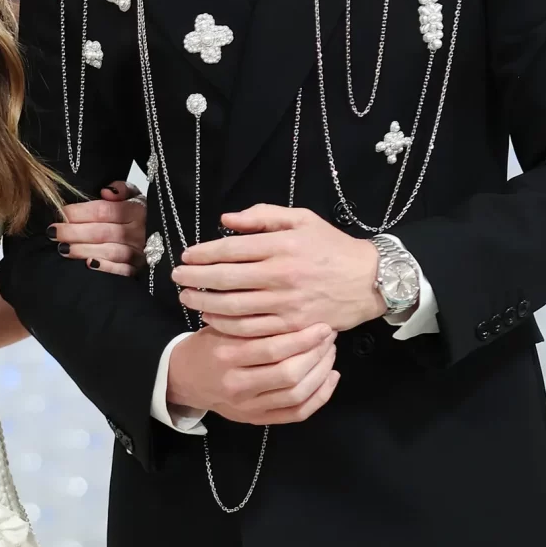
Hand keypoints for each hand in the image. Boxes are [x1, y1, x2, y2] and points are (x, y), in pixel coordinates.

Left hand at [54, 180, 146, 274]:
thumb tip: (106, 191)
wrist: (166, 237)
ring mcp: (140, 252)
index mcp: (136, 210)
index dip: (79, 213)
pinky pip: (123, 270)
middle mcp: (139, 231)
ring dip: (83, 250)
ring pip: (109, 251)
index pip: (103, 210)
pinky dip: (106, 268)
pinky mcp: (141, 269)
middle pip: (102, 231)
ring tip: (62, 249)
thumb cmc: (142, 215)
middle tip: (52, 233)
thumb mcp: (136, 196)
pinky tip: (88, 264)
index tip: (60, 214)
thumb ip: (122, 189)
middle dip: (74, 232)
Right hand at [166, 324, 339, 426]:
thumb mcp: (222, 326)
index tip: (322, 325)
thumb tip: (298, 309)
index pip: (273, 349)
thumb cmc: (209, 345)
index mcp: (226, 356)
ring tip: (330, 353)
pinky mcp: (257, 419)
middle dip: (316, 354)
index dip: (304, 338)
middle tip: (329, 337)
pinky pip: (296, 414)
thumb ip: (253, 321)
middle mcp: (237, 385)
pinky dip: (319, 397)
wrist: (186, 379)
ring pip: (296, 395)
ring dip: (321, 373)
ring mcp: (248, 407)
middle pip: (288, 374)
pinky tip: (330, 377)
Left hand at [172, 205, 381, 337]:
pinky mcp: (291, 326)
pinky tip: (212, 318)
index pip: (231, 249)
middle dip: (195, 279)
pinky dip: (225, 325)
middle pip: (225, 279)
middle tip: (177, 279)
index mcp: (282, 245)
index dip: (203, 254)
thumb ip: (263, 217)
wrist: (368, 281)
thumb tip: (227, 220)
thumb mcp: (302, 219)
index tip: (186, 257)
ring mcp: (286, 304)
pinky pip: (250, 329)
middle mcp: (281, 275)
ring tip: (187, 299)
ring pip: (233, 307)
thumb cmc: (332, 248)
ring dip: (204, 303)